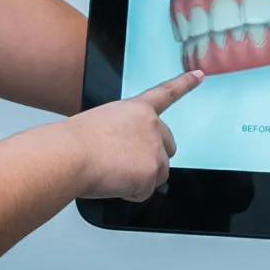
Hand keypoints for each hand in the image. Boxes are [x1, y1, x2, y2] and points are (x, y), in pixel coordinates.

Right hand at [64, 70, 201, 200]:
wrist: (69, 155)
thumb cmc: (75, 142)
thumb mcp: (103, 124)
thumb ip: (125, 133)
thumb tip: (126, 154)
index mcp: (137, 109)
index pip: (166, 93)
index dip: (185, 84)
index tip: (200, 76)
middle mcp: (151, 125)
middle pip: (168, 148)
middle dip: (152, 160)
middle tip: (124, 164)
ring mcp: (155, 148)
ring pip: (158, 174)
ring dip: (140, 179)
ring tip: (113, 172)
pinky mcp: (152, 172)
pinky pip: (145, 192)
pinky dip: (131, 194)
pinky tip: (113, 182)